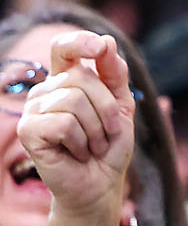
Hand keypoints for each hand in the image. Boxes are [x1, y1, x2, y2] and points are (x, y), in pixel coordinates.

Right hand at [17, 32, 135, 225]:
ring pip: (73, 99)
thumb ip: (114, 72)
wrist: (100, 184)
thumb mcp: (121, 103)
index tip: (100, 47)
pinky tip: (77, 153)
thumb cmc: (110, 144)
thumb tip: (105, 41)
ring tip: (92, 145)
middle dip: (106, 108)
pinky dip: (80, 141)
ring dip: (95, 128)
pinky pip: (63, 123)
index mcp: (66, 79)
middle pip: (81, 77)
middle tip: (106, 132)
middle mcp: (46, 90)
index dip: (80, 41)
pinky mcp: (28, 131)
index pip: (64, 47)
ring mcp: (34, 110)